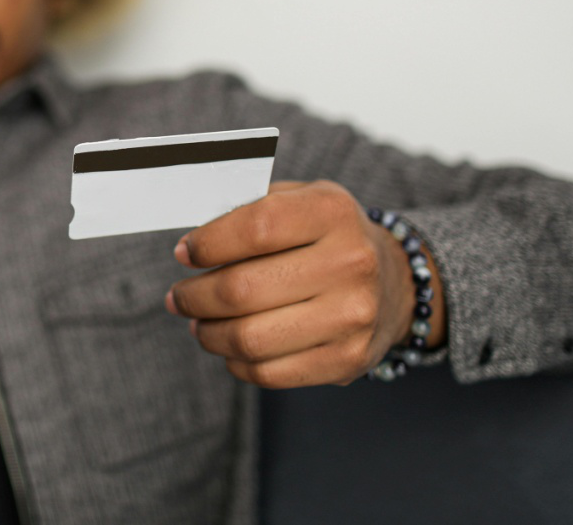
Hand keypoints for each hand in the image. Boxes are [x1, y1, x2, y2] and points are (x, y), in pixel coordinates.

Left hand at [164, 180, 445, 387]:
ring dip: (208, 333)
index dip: (207, 244)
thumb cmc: (326, 236)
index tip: (184, 254)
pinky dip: (236, 362)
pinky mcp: (348, 360)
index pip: (255, 228)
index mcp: (331, 212)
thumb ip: (247, 208)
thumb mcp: (299, 199)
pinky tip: (229, 347)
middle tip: (178, 298)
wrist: (395, 281)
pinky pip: (270, 373)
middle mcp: (350, 263)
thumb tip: (189, 244)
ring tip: (197, 323)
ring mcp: (352, 316)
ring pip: (250, 338)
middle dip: (194, 296)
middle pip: (242, 290)